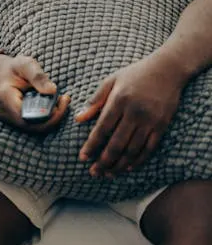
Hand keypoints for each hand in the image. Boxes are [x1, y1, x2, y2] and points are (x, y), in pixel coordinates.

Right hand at [0, 54, 70, 132]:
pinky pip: (32, 125)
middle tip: (65, 100)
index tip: (62, 100)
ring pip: (34, 128)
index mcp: (5, 97)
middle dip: (53, 117)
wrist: (0, 73)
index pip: (28, 116)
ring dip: (51, 118)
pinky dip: (45, 119)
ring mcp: (8, 118)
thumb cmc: (13, 68)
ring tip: (61, 101)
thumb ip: (38, 76)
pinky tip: (53, 106)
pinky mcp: (14, 121)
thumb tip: (52, 91)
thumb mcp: (25, 64)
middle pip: (33, 125)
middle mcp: (4, 112)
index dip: (48, 115)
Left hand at [75, 56, 183, 177]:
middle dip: (103, 160)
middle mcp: (135, 112)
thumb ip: (95, 101)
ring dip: (119, 164)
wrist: (167, 70)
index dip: (92, 145)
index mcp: (119, 100)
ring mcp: (150, 120)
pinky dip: (138, 160)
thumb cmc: (134, 74)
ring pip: (133, 149)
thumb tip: (78, 119)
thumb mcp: (111, 81)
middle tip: (93, 172)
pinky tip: (128, 167)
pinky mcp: (162, 125)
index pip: (102, 128)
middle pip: (117, 143)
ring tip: (107, 174)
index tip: (82, 157)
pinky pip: (149, 148)